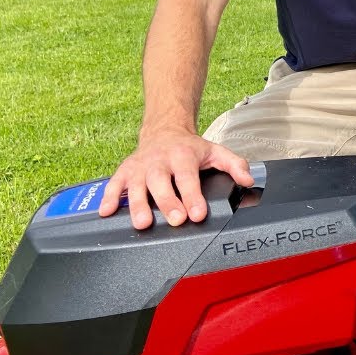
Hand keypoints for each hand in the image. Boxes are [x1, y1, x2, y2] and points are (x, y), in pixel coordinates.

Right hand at [97, 131, 253, 229]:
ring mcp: (140, 167)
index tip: (198, 213)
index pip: (188, 178)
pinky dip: (108, 198)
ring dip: (137, 205)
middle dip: (167, 202)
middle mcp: (159, 161)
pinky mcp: (124, 171)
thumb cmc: (191, 148)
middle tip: (175, 220)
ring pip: (135, 186)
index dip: (193, 196)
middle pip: (161, 182)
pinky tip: (107, 213)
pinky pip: (113, 184)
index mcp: (182, 156)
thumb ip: (235, 165)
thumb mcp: (216, 151)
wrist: (164, 130)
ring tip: (142, 223)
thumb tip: (248, 180)